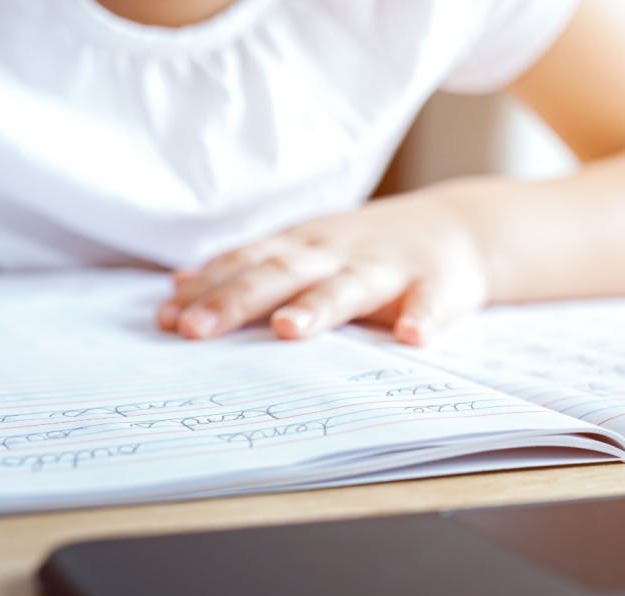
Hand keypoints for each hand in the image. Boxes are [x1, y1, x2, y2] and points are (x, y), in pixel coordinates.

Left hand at [157, 194, 488, 344]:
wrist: (459, 227)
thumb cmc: (364, 248)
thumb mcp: (302, 249)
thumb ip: (246, 268)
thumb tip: (178, 286)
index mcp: (300, 247)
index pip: (244, 265)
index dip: (205, 290)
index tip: (165, 318)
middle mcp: (335, 253)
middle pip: (279, 276)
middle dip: (235, 302)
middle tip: (194, 330)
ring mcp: (386, 267)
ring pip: (347, 288)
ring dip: (318, 307)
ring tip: (289, 330)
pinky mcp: (437, 284)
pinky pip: (431, 303)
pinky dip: (423, 318)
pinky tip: (412, 339)